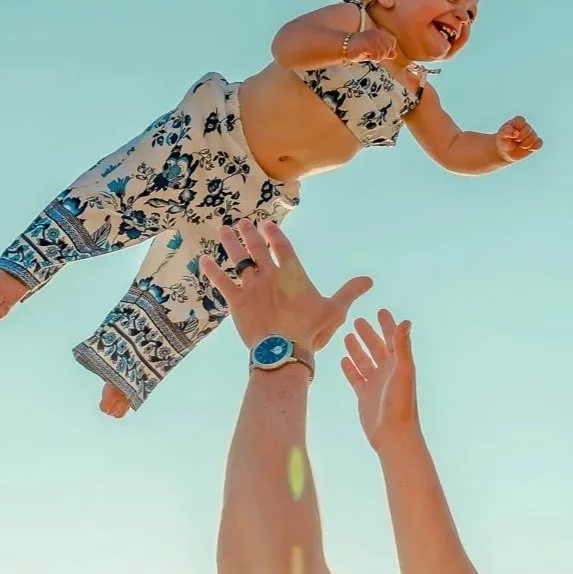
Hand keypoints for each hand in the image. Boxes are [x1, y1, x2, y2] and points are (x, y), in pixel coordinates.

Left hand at [200, 220, 371, 351]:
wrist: (283, 351)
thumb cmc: (310, 331)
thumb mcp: (335, 310)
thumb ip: (350, 292)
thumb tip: (369, 280)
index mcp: (292, 274)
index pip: (282, 246)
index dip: (273, 233)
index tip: (266, 224)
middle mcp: (269, 275)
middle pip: (257, 248)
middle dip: (249, 234)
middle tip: (243, 222)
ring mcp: (251, 287)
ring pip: (238, 260)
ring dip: (231, 244)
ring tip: (225, 230)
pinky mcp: (236, 302)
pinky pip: (221, 282)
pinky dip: (211, 270)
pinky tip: (203, 259)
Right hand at [341, 309, 418, 452]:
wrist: (392, 434)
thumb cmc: (401, 402)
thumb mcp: (402, 370)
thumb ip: (402, 346)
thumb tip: (405, 322)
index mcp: (399, 364)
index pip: (393, 339)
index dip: (387, 325)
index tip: (380, 311)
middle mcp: (388, 372)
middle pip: (377, 348)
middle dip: (369, 334)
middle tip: (357, 320)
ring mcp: (376, 383)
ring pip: (364, 361)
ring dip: (357, 348)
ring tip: (347, 336)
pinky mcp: (365, 395)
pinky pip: (356, 377)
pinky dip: (350, 368)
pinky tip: (343, 359)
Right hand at [348, 26, 397, 62]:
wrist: (343, 46)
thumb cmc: (357, 49)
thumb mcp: (372, 51)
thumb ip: (384, 52)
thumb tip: (394, 54)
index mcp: (378, 32)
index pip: (393, 41)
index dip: (388, 49)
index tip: (378, 52)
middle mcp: (377, 33)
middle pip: (389, 47)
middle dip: (383, 54)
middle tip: (372, 55)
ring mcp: (372, 37)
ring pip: (384, 52)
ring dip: (377, 57)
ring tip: (368, 55)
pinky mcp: (368, 42)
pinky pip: (377, 54)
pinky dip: (372, 58)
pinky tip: (365, 55)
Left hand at [495, 115, 542, 163]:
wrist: (506, 152)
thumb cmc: (503, 141)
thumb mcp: (501, 136)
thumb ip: (506, 131)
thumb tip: (516, 132)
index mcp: (517, 122)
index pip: (521, 120)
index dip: (517, 128)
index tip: (511, 135)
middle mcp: (525, 126)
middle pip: (528, 129)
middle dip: (521, 137)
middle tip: (515, 141)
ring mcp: (531, 134)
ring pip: (534, 137)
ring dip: (526, 144)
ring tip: (520, 146)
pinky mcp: (535, 143)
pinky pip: (539, 143)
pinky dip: (535, 147)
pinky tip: (529, 149)